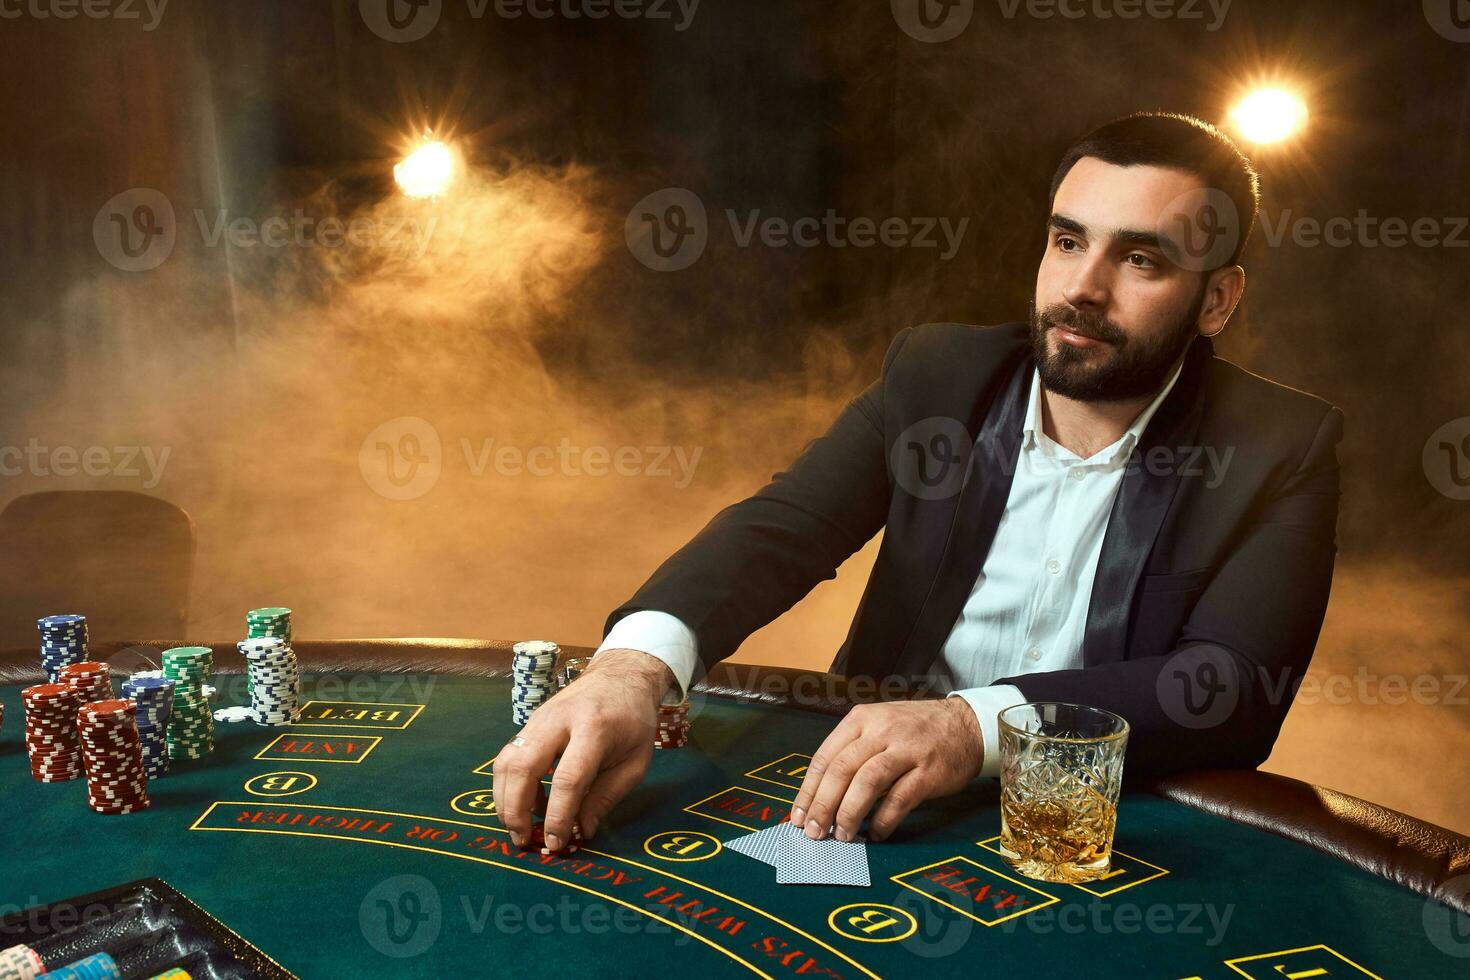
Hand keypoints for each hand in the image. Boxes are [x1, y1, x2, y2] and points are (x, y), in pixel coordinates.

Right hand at [492, 649, 672, 850]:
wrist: (620, 675)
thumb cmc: (634, 720)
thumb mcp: (636, 761)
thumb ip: (607, 796)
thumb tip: (581, 832)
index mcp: (594, 729)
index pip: (568, 779)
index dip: (558, 816)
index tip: (555, 844)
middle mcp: (559, 720)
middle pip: (523, 767)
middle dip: (516, 810)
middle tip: (523, 841)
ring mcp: (539, 718)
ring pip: (506, 761)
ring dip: (505, 800)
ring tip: (518, 828)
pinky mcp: (529, 722)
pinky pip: (508, 756)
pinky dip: (508, 785)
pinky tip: (521, 805)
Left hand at [790, 697, 984, 841]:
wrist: (965, 725)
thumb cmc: (914, 730)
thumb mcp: (878, 725)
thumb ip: (851, 752)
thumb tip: (820, 795)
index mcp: (861, 719)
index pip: (825, 756)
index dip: (808, 790)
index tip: (799, 816)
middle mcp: (881, 731)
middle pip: (842, 769)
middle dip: (824, 805)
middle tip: (815, 832)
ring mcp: (907, 750)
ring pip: (868, 782)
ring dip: (850, 813)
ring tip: (842, 836)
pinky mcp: (930, 771)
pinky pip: (901, 798)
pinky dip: (884, 819)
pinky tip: (876, 833)